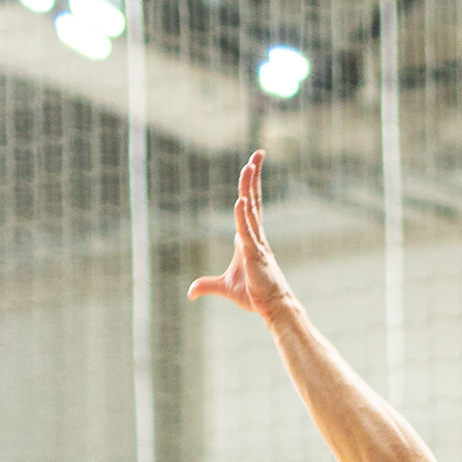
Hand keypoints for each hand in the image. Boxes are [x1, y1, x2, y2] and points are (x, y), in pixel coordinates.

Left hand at [186, 150, 293, 320]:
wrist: (271, 307)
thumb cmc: (254, 295)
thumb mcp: (225, 287)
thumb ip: (207, 285)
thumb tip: (190, 292)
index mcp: (248, 237)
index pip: (250, 205)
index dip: (251, 185)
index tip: (253, 164)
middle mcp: (254, 235)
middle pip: (253, 199)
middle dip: (254, 176)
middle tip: (258, 154)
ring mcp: (256, 243)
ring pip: (251, 210)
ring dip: (249, 188)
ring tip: (249, 166)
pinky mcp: (255, 254)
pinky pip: (247, 232)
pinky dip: (242, 217)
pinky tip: (240, 201)